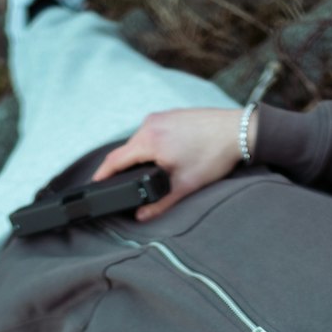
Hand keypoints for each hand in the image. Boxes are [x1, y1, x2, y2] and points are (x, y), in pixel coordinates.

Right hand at [90, 107, 253, 222]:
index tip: (93, 185)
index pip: (115, 160)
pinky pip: (151, 132)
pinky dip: (150, 146)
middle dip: (122, 169)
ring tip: (146, 174)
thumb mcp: (185, 186)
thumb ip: (160, 204)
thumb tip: (142, 216)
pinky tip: (163, 158)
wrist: (238, 131)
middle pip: (126, 151)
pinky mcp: (170, 114)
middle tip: (120, 186)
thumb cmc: (214, 156)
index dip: (102, 175)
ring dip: (138, 157)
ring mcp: (160, 116)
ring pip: (139, 141)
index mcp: (149, 141)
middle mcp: (150, 124)